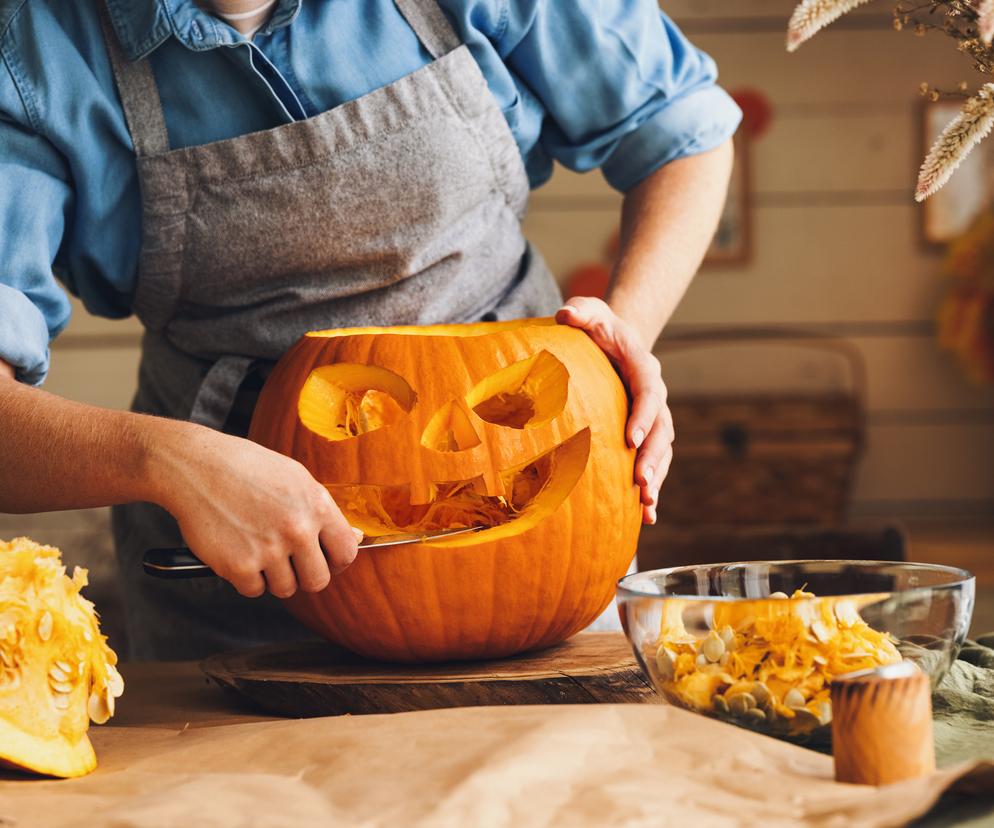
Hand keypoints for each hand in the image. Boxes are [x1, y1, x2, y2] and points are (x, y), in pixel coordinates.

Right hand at [150, 421, 360, 597]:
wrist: (197, 466)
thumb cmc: (246, 468)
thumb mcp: (296, 478)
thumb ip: (323, 510)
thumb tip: (355, 537)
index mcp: (316, 505)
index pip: (346, 553)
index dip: (336, 562)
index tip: (326, 561)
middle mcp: (297, 529)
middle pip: (318, 581)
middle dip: (305, 576)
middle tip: (290, 563)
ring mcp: (268, 549)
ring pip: (285, 588)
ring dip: (273, 576)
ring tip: (258, 548)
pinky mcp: (239, 566)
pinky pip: (254, 590)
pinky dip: (246, 578)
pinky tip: (238, 551)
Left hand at [556, 297, 672, 523]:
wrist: (612, 339)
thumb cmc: (595, 326)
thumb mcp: (588, 311)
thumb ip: (580, 311)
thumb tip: (566, 314)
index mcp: (643, 366)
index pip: (648, 391)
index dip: (643, 415)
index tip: (632, 439)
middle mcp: (655, 394)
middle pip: (661, 429)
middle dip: (652, 458)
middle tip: (641, 484)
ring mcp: (653, 416)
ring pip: (662, 452)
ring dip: (656, 479)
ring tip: (647, 507)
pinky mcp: (645, 434)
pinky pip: (654, 463)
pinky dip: (652, 488)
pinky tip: (645, 517)